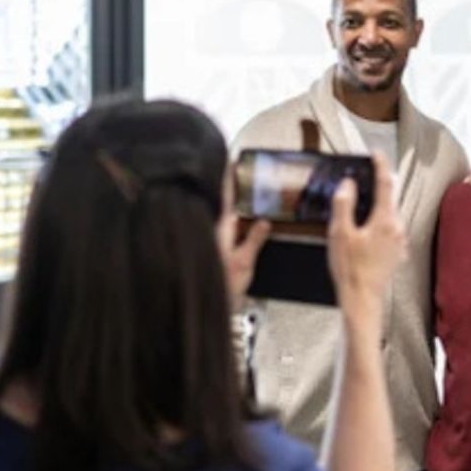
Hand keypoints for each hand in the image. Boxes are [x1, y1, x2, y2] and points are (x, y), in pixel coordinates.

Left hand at [217, 168, 270, 305]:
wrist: (207, 309)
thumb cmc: (220, 288)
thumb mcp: (244, 262)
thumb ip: (254, 239)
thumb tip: (263, 221)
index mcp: (218, 227)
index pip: (222, 195)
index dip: (226, 178)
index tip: (231, 161)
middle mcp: (210, 230)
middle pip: (217, 202)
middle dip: (226, 188)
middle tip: (238, 173)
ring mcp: (208, 239)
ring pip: (216, 215)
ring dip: (226, 205)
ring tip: (240, 193)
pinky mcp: (208, 250)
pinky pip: (218, 229)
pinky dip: (226, 221)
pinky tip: (235, 221)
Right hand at [327, 152, 406, 304]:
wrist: (362, 299)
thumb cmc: (351, 269)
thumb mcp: (339, 233)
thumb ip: (343, 204)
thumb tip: (348, 184)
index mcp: (385, 220)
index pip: (385, 183)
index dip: (380, 165)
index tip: (376, 154)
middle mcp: (397, 228)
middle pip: (388, 198)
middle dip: (376, 188)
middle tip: (360, 182)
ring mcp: (399, 241)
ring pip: (389, 215)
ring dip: (376, 208)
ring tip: (357, 212)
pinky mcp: (397, 252)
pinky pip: (389, 230)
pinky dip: (378, 224)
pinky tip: (364, 234)